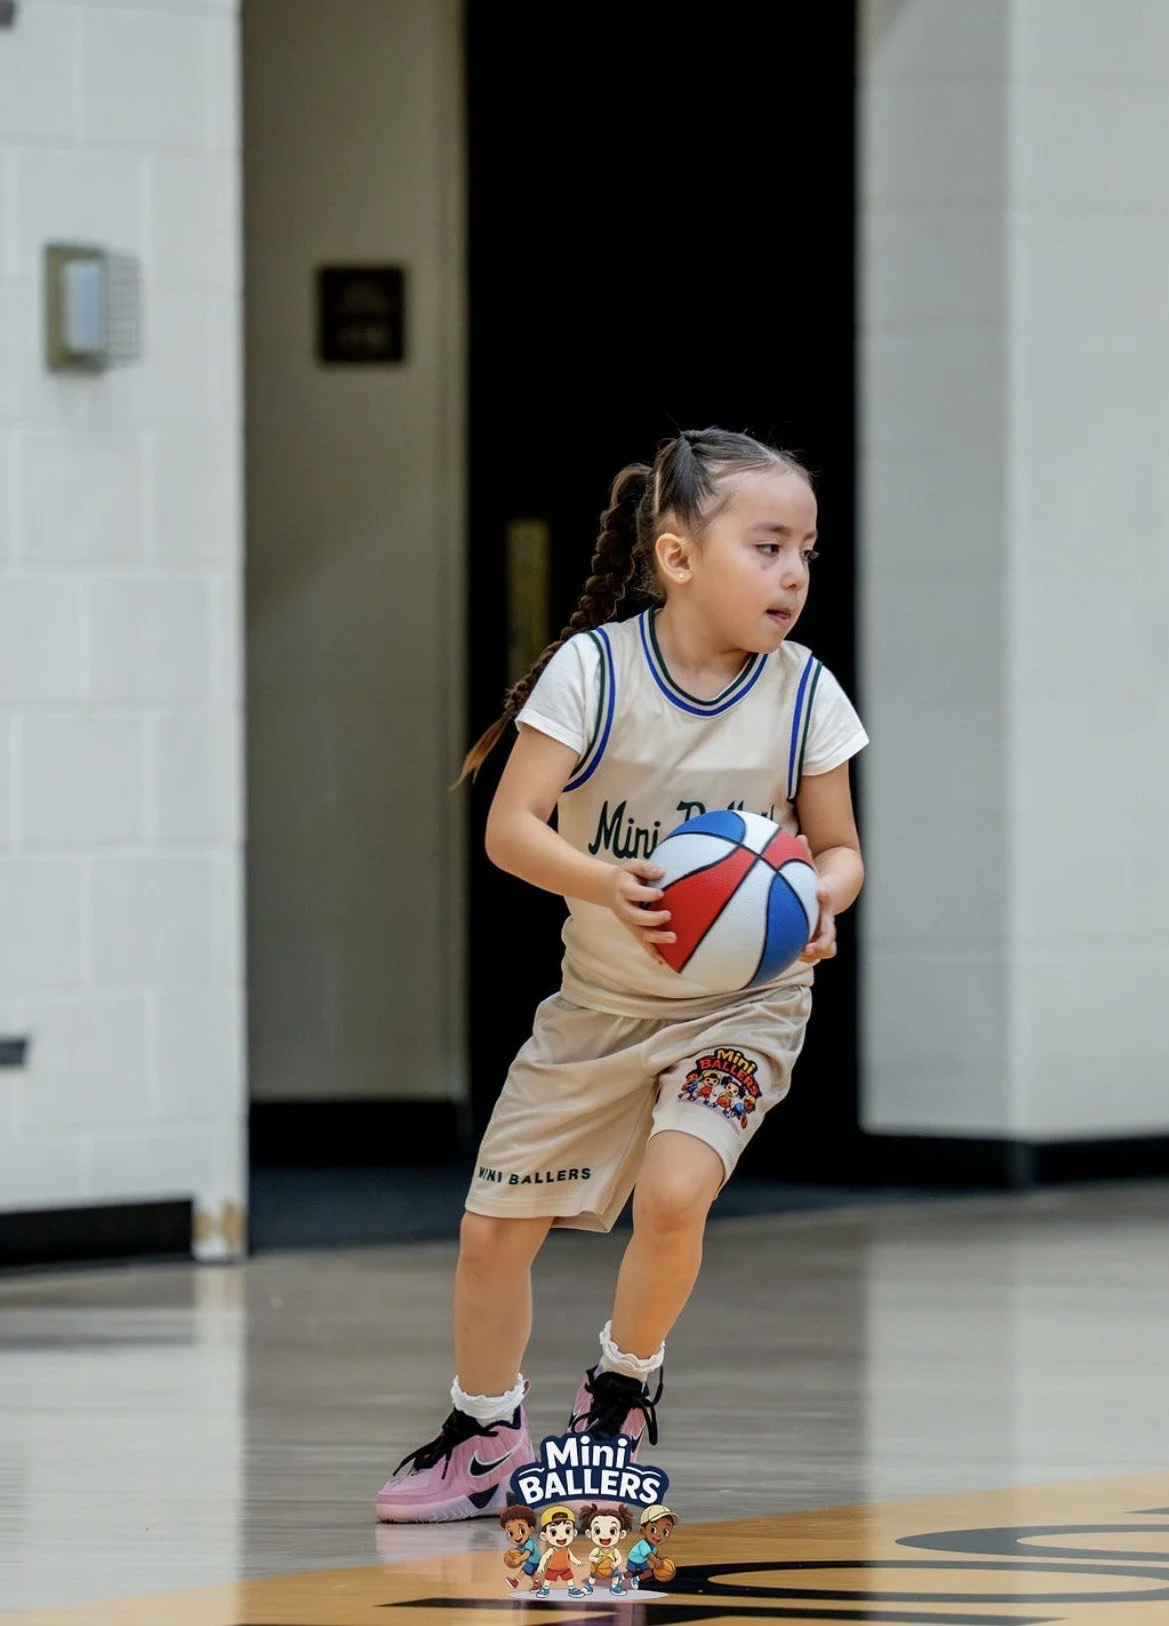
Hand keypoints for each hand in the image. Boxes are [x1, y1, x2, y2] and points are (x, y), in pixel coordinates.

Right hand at [602, 859, 674, 963]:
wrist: (607, 888)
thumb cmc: (626, 875)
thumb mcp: (632, 865)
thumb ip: (646, 867)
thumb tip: (661, 872)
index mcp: (624, 890)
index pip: (635, 894)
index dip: (648, 894)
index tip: (661, 893)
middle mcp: (625, 908)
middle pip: (637, 917)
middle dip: (653, 919)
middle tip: (668, 915)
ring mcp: (629, 921)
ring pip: (641, 933)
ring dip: (657, 938)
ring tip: (673, 938)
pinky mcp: (634, 929)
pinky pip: (643, 943)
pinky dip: (652, 953)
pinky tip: (664, 962)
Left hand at [796, 835, 836, 962]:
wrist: (827, 897)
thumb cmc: (811, 882)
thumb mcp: (809, 868)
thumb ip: (804, 855)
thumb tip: (800, 836)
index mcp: (824, 902)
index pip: (827, 900)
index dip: (825, 896)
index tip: (819, 891)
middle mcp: (826, 921)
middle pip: (830, 935)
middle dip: (822, 942)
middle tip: (809, 948)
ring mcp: (822, 934)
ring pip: (825, 949)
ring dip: (814, 954)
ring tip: (799, 955)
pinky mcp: (814, 942)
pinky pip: (810, 953)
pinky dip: (799, 955)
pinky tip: (780, 957)